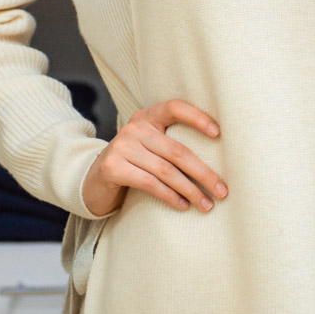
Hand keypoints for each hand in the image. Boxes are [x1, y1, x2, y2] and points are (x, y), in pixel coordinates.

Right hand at [81, 98, 227, 216]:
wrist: (92, 180)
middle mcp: (134, 128)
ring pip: (166, 170)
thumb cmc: (133, 164)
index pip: (174, 107)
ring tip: (206, 204)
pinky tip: (182, 206)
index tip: (218, 133)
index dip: (197, 117)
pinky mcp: (112, 168)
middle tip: (222, 191)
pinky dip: (170, 196)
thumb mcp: (150, 146)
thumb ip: (172, 144)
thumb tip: (218, 160)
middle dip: (204, 173)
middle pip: (177, 150)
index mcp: (147, 117)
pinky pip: (150, 183)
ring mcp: (121, 146)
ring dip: (190, 190)